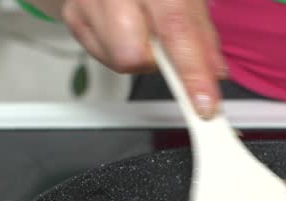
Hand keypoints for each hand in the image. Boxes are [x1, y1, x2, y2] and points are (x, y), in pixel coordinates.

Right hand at [56, 0, 225, 118]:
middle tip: (162, 47)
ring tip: (142, 30)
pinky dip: (118, 50)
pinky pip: (100, 55)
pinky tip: (123, 29)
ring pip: (118, 61)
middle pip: (132, 55)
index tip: (203, 104)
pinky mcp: (73, 15)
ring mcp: (88, 1)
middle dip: (154, 63)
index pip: (175, 29)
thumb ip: (201, 34)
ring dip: (139, 56)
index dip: (192, 72)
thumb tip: (212, 73)